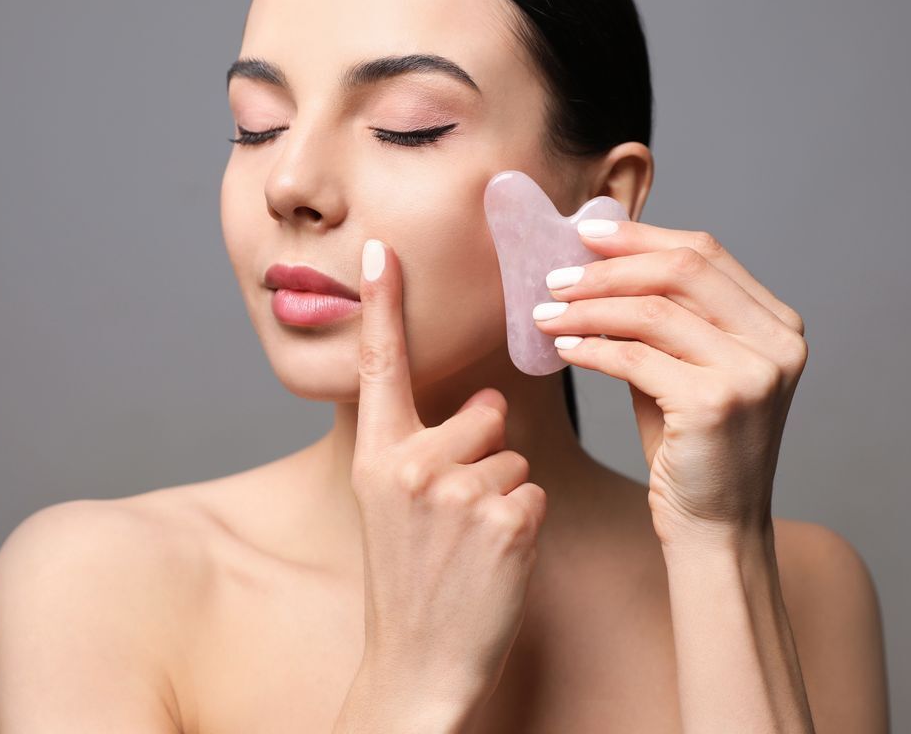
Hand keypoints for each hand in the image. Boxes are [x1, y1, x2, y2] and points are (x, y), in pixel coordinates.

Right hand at [350, 238, 547, 709]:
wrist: (418, 661)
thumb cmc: (409, 578)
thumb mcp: (387, 506)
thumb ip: (420, 447)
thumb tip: (484, 406)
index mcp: (376, 457)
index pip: (381, 367)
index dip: (382, 305)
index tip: (382, 249)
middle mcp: (410, 465)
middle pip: (485, 413)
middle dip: (484, 453)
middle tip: (454, 516)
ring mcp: (458, 493)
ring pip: (514, 455)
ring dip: (505, 495)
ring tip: (471, 545)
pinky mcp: (507, 519)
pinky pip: (534, 491)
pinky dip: (524, 523)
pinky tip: (495, 560)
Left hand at [533, 222, 807, 546]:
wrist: (716, 528)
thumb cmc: (693, 449)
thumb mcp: (682, 369)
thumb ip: (658, 318)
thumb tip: (597, 263)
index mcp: (777, 322)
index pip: (705, 253)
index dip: (641, 235)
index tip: (587, 233)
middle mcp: (776, 341)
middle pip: (681, 269)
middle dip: (608, 268)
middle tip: (555, 276)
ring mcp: (753, 371)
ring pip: (652, 311)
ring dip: (588, 307)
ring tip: (545, 312)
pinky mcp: (717, 403)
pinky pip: (635, 358)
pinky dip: (591, 348)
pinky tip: (563, 348)